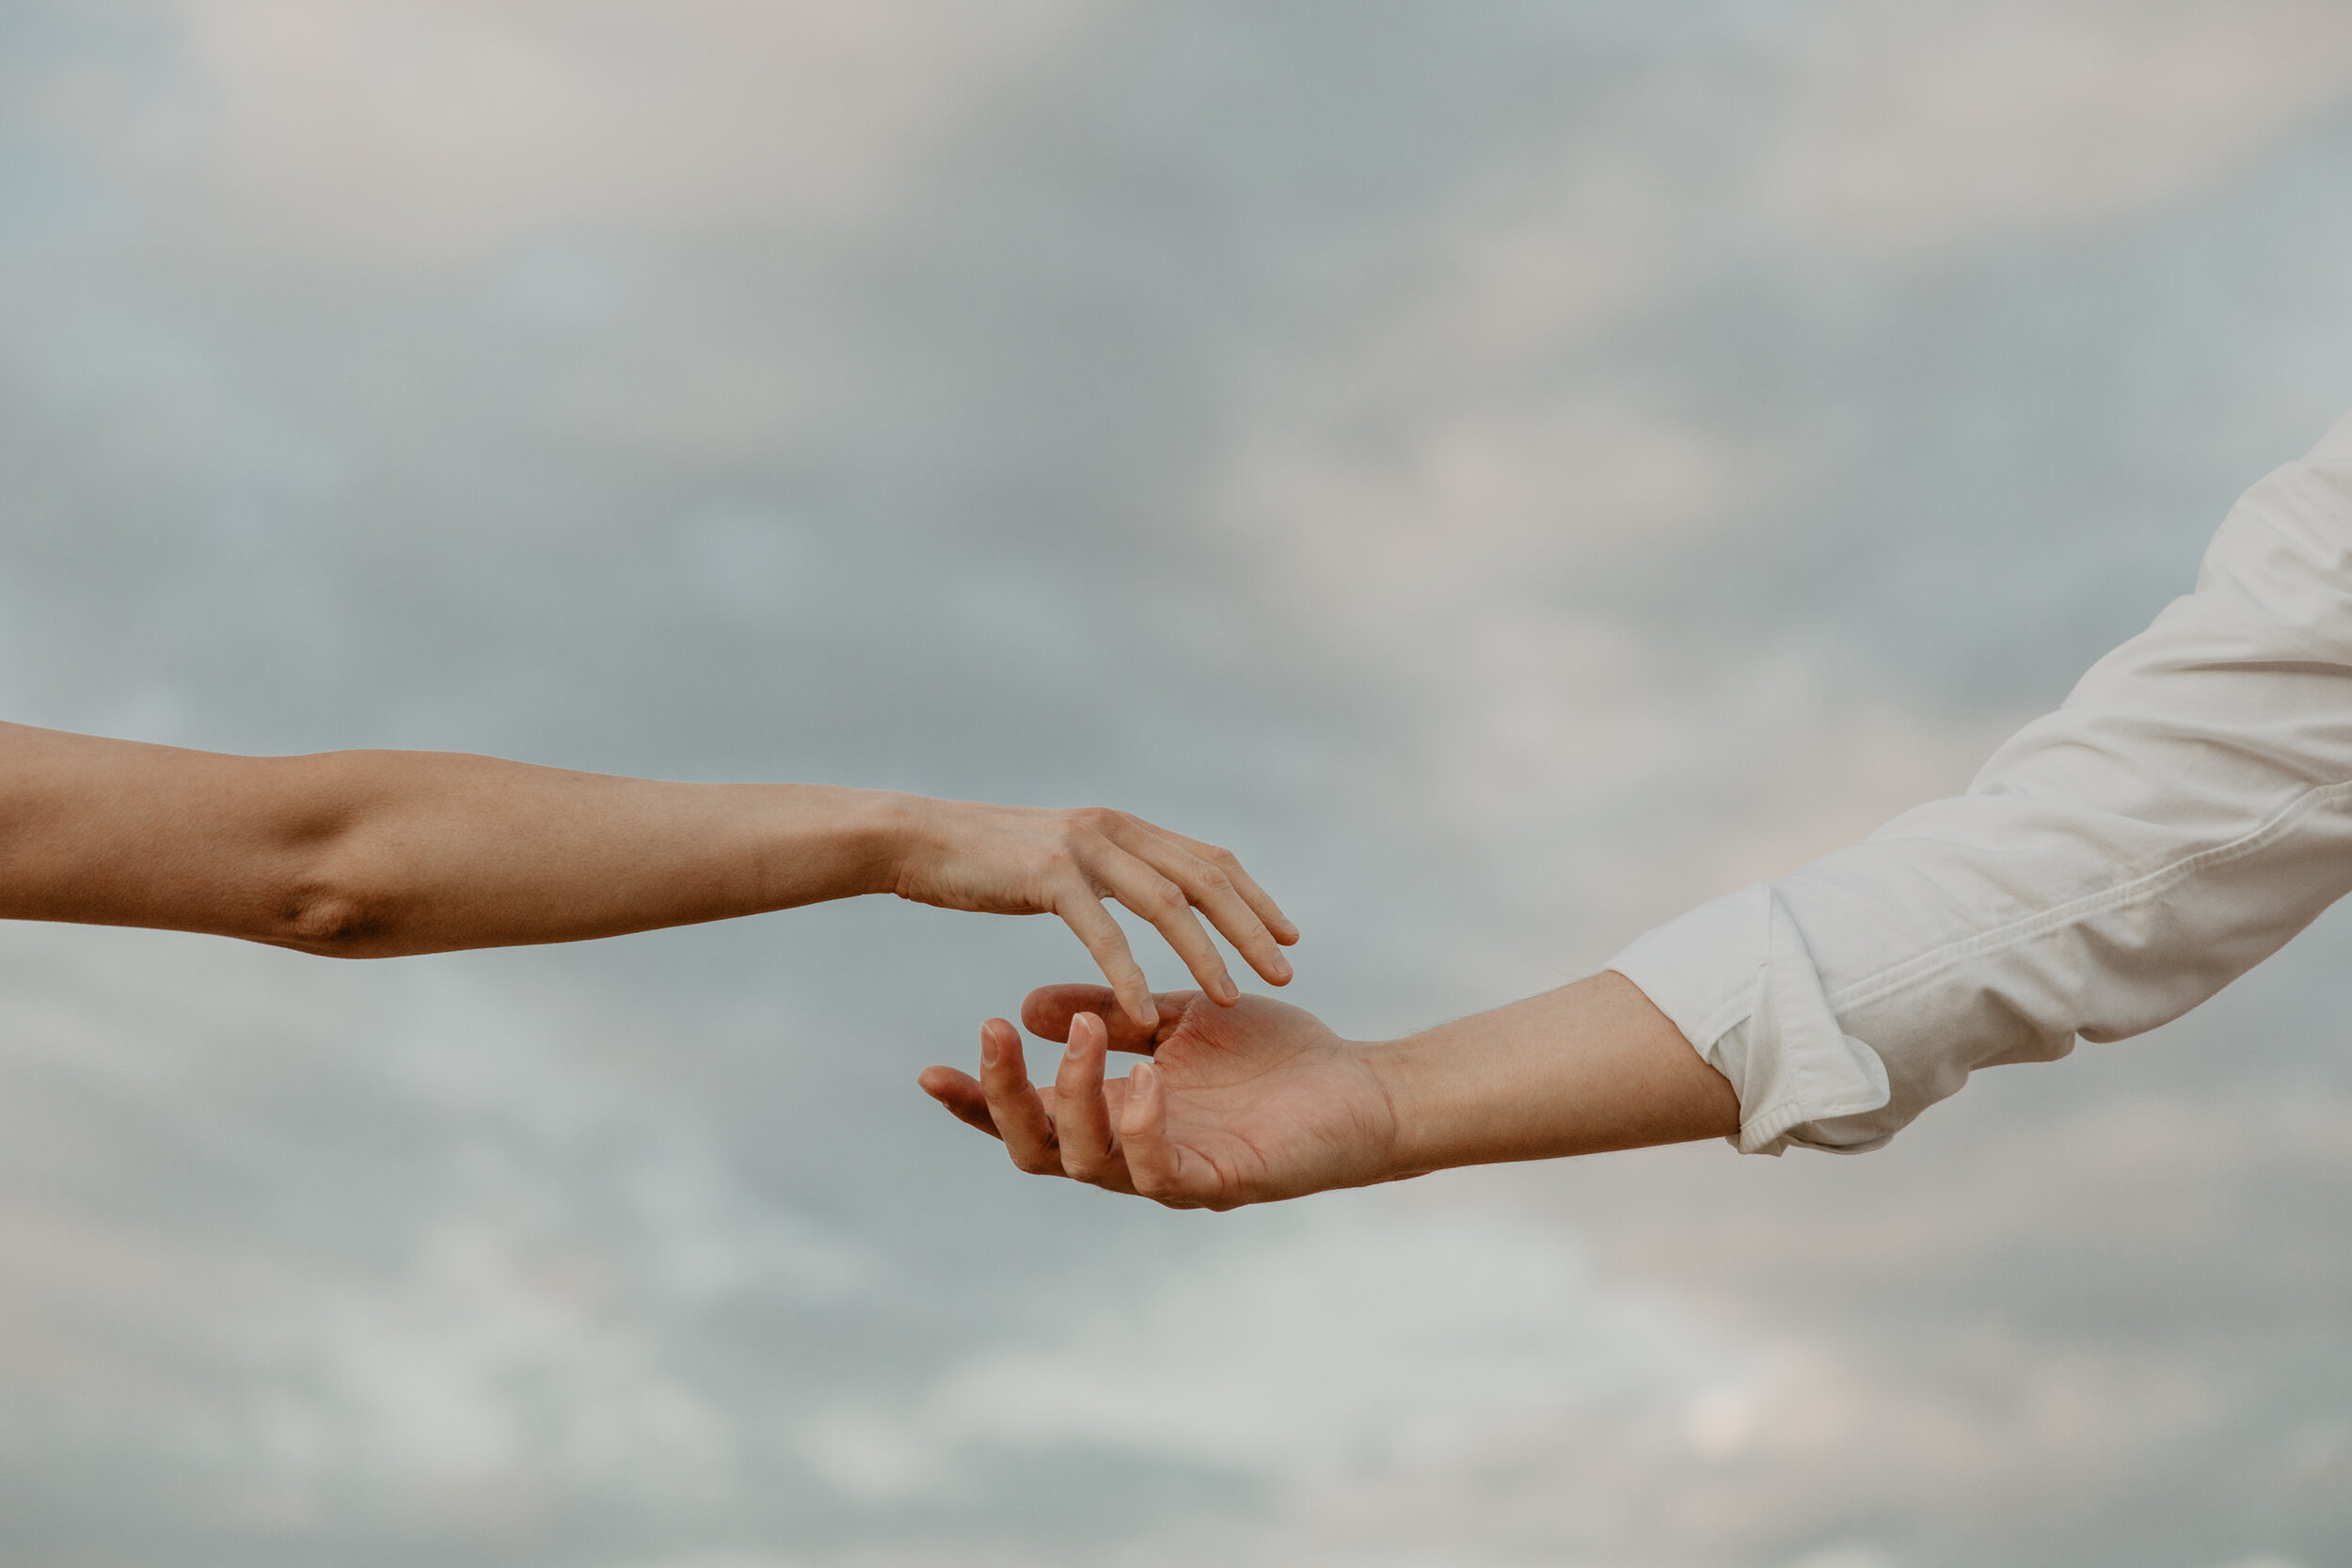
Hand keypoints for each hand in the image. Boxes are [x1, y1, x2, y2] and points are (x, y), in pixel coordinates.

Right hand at [889, 803, 1296, 1028]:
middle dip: (1251, 927)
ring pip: (1166, 903)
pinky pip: (1104, 932)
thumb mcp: (1064, 857)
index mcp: (1123, 826)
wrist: (915, 839)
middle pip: (1205, 877)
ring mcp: (1083, 848)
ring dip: (1206, 952)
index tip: (1289, 938)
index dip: (1254, 899)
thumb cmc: (985, 859)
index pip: (1209, 859)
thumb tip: (1148, 891)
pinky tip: (1149, 1015)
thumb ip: (1110, 870)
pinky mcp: (1049, 877)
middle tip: (1287, 972)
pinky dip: (1131, 975)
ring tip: (1233, 998)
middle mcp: (1113, 829)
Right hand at [916, 983, 1401, 1208]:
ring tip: (1082, 1033)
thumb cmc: (1269, 1059)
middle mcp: (1128, 1154)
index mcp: (1112, 1116)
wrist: (1356, 1090)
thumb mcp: (1171, 1020)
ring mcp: (1167, 1176)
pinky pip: (1160, 1167)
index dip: (974, 1101)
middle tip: (988, 1032)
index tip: (927, 1070)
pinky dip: (1144, 1123)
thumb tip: (1028, 1008)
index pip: (1026, 1115)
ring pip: (1087, 1160)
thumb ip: (1104, 1014)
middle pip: (1034, 1148)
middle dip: (1004, 1095)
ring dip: (1075, 1094)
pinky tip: (1145, 1076)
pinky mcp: (1215, 1185)